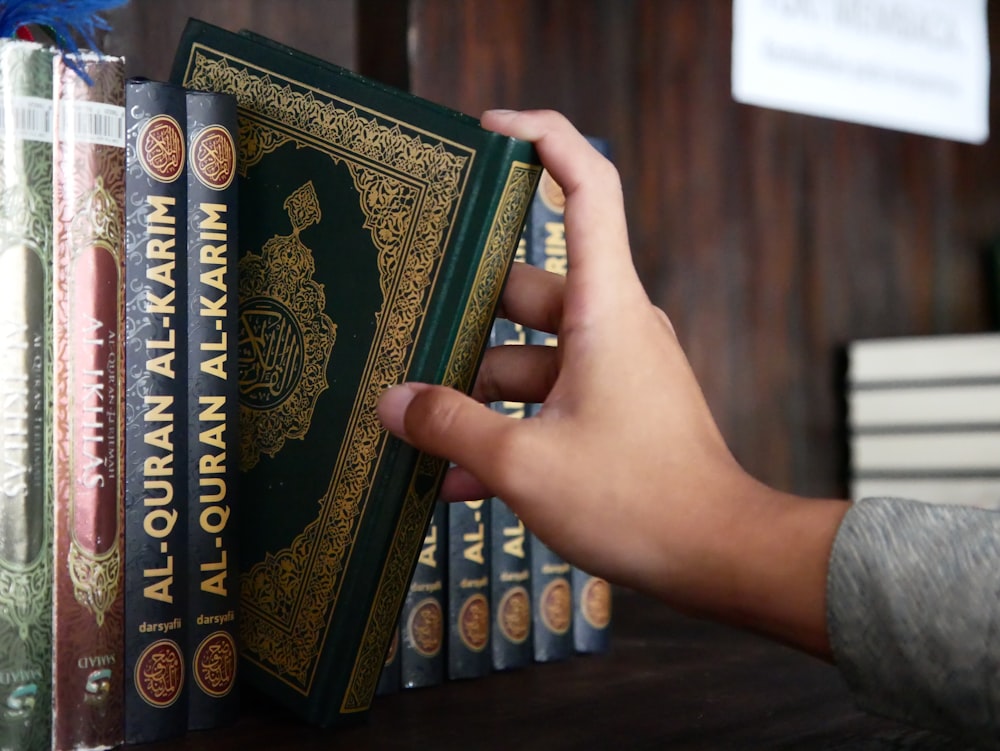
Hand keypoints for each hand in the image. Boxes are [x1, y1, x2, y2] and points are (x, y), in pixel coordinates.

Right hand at [377, 109, 846, 657]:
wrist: (719, 556)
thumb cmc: (637, 500)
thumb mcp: (523, 463)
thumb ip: (451, 427)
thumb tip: (394, 404)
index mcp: (605, 308)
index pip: (587, 188)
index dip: (543, 140)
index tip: (490, 129)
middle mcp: (613, 325)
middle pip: (526, 290)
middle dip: (462, 320)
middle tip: (403, 337)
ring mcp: (616, 369)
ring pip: (529, 359)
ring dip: (477, 397)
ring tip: (417, 437)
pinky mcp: (614, 411)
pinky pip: (548, 403)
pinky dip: (507, 430)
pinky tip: (457, 481)